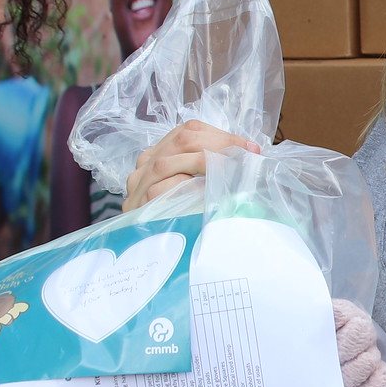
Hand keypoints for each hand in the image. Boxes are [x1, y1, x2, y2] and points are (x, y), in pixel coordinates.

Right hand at [124, 122, 260, 205]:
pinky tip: (205, 191)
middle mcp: (146, 165)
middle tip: (245, 155)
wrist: (155, 255)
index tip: (248, 147)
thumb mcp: (198, 188)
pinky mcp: (136, 207)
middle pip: (181, 141)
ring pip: (167, 164)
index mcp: (161, 154)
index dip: (221, 136)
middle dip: (219, 145)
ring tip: (231, 169)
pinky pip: (158, 191)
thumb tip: (247, 156)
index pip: (188, 131)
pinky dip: (183, 188)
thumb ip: (210, 169)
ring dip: (204, 163)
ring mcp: (138, 186)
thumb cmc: (183, 218)